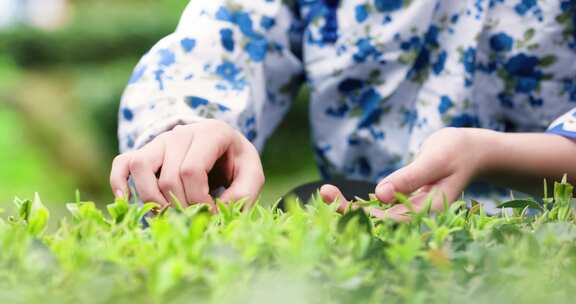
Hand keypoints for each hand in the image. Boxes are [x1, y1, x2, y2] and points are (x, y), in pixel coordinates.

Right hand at [110, 120, 264, 208]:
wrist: (225, 149)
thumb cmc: (237, 164)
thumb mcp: (252, 176)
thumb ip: (242, 195)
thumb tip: (212, 213)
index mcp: (211, 133)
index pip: (191, 171)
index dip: (199, 200)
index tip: (213, 213)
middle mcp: (182, 132)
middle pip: (168, 177)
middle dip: (181, 207)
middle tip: (196, 218)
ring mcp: (161, 141)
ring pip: (141, 168)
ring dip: (152, 199)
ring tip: (170, 214)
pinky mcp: (146, 152)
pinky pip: (123, 163)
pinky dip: (120, 182)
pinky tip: (126, 201)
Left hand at [321, 128, 491, 220]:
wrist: (473, 151)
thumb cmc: (456, 151)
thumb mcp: (434, 160)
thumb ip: (409, 178)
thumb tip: (381, 195)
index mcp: (427, 211)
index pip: (387, 221)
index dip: (359, 214)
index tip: (336, 199)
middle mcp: (417, 216)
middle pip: (378, 222)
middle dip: (348, 212)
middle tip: (324, 192)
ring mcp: (410, 211)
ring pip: (375, 217)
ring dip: (350, 208)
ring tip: (326, 192)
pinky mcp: (404, 202)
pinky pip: (378, 208)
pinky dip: (358, 203)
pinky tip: (338, 195)